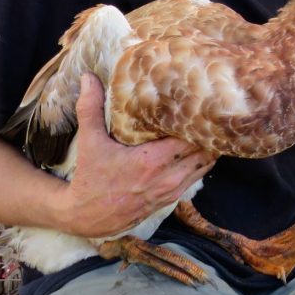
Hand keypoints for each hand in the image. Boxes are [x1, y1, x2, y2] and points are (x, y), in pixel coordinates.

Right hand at [56, 73, 216, 237]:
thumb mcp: (89, 142)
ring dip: (207, 149)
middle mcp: (167, 177)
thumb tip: (88, 76)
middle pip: (204, 151)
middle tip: (210, 113)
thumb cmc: (89, 178)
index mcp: (152, 161)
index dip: (199, 122)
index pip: (191, 138)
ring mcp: (170, 191)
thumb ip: (90, 108)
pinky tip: (196, 150)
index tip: (202, 104)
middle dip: (209, 133)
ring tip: (208, 129)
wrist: (84, 218)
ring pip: (204, 166)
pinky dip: (200, 164)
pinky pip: (195, 179)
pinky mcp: (169, 200)